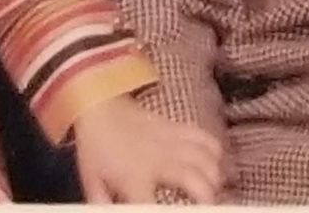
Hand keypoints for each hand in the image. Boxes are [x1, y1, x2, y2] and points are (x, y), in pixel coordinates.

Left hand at [73, 95, 225, 203]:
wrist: (100, 106)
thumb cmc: (96, 147)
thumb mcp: (92, 181)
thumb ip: (103, 204)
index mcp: (135, 178)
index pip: (153, 208)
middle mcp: (159, 160)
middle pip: (196, 183)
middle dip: (207, 199)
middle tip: (209, 207)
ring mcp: (172, 142)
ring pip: (207, 160)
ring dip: (215, 179)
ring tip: (213, 191)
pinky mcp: (178, 128)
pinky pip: (206, 138)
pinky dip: (216, 153)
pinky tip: (215, 165)